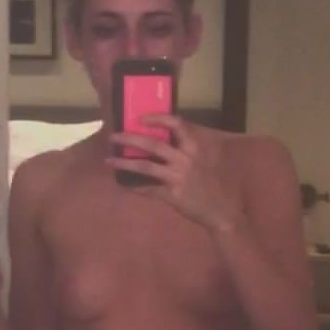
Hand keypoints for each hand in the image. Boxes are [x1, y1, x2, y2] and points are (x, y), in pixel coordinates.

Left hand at [105, 116, 241, 233]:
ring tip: (109, 161)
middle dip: (130, 139)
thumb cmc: (210, 186)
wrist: (220, 212)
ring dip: (124, 163)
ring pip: (145, 167)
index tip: (140, 117)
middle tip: (113, 137)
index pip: (177, 125)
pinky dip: (134, 188)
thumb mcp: (201, 163)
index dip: (158, 118)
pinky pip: (148, 190)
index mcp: (193, 149)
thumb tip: (160, 144)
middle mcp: (185, 160)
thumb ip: (184, 153)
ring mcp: (177, 178)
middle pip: (153, 144)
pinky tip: (124, 185)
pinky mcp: (172, 196)